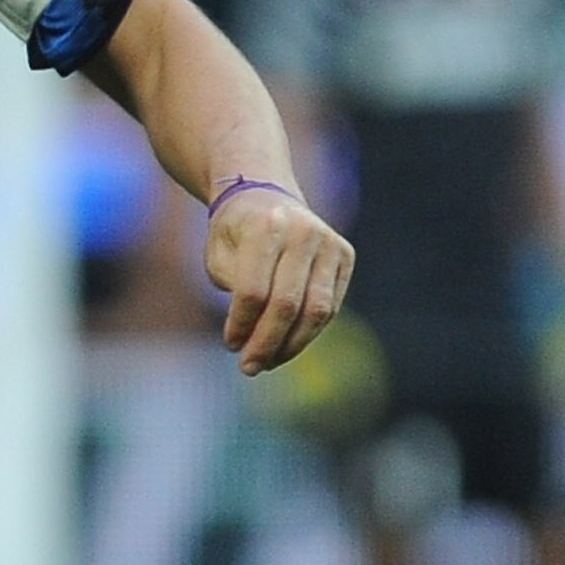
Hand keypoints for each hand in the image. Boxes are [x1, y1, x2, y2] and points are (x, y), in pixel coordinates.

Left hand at [206, 184, 353, 373]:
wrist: (267, 196)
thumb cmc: (236, 234)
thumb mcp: (219, 256)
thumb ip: (235, 291)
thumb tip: (251, 340)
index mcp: (266, 225)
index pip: (253, 290)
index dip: (241, 325)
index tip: (231, 345)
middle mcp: (303, 231)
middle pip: (287, 304)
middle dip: (266, 343)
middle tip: (249, 368)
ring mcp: (329, 242)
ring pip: (316, 310)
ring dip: (291, 345)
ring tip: (268, 362)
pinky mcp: (345, 255)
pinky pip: (330, 305)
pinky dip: (308, 331)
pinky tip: (286, 344)